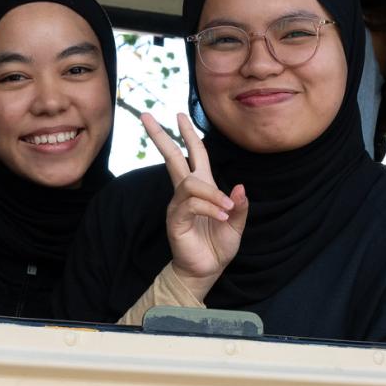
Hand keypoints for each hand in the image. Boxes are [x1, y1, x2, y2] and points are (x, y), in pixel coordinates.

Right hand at [141, 112, 248, 301]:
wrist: (207, 270)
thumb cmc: (218, 246)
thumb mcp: (237, 223)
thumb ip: (240, 206)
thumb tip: (240, 186)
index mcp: (202, 187)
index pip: (193, 154)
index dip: (188, 134)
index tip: (179, 115)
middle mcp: (186, 192)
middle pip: (171, 157)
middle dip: (160, 135)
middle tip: (145, 115)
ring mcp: (178, 205)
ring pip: (190, 183)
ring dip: (212, 194)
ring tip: (228, 208)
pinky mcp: (175, 220)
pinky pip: (192, 204)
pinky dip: (210, 207)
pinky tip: (222, 215)